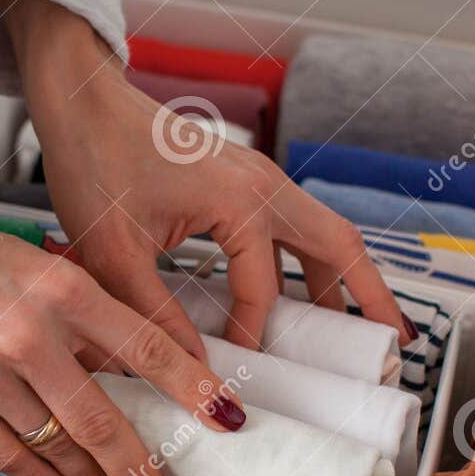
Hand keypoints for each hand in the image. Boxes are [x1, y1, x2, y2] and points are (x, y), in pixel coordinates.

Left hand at [0, 0, 414, 353]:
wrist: (81, 102)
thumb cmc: (93, 162)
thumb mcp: (113, 253)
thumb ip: (154, 316)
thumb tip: (191, 368)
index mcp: (241, 201)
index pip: (265, 291)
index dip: (254, 338)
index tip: (239, 374)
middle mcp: (264, 183)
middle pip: (340, 246)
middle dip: (370, 297)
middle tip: (393, 345)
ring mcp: (258, 175)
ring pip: (321, 232)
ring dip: (341, 278)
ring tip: (352, 328)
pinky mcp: (242, 176)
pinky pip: (291, 224)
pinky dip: (308, 260)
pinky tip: (298, 290)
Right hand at [0, 226, 245, 475]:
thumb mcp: (47, 269)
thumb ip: (89, 320)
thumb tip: (137, 372)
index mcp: (63, 289)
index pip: (145, 346)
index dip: (191, 385)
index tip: (224, 414)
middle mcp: (28, 335)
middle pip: (101, 418)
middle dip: (139, 466)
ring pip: (57, 447)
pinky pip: (9, 459)